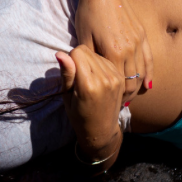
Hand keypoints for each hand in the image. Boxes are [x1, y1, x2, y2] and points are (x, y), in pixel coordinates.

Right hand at [56, 46, 122, 165]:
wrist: (101, 130)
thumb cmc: (79, 115)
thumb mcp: (67, 96)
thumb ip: (66, 73)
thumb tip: (60, 53)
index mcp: (88, 85)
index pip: (78, 52)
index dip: (70, 59)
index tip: (70, 72)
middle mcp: (104, 79)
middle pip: (87, 51)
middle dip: (79, 59)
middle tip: (78, 76)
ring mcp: (115, 78)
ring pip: (97, 54)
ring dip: (89, 61)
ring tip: (87, 78)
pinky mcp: (121, 78)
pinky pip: (106, 60)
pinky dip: (99, 65)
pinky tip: (96, 78)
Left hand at [75, 0, 153, 101]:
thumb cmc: (88, 13)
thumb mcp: (83, 38)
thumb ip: (87, 61)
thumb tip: (86, 77)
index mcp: (114, 53)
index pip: (118, 84)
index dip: (115, 97)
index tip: (109, 106)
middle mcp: (130, 49)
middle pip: (132, 82)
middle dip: (126, 96)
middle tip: (119, 107)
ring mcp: (139, 41)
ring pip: (142, 73)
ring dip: (137, 87)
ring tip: (130, 99)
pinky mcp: (142, 34)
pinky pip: (149, 59)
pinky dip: (149, 74)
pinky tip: (148, 85)